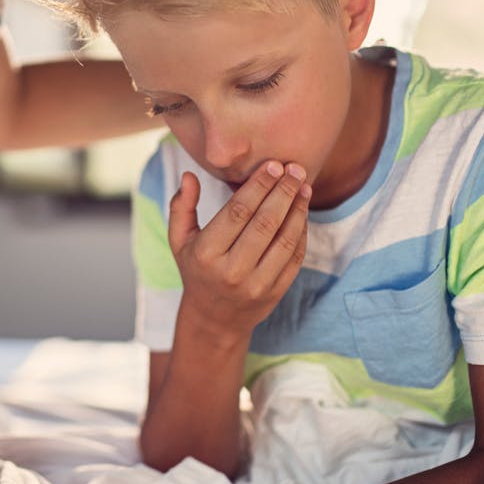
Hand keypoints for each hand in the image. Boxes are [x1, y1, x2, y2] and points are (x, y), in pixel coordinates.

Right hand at [168, 162, 309, 336]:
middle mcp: (231, 270)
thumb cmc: (196, 270)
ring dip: (298, 209)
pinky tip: (302, 211)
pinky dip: (301, 231)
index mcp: (206, 253)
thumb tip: (190, 176)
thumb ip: (181, 207)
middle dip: (283, 191)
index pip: (237, 212)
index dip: (258, 186)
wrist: (214, 319)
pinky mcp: (275, 292)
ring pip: (284, 239)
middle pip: (265, 223)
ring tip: (304, 186)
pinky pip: (294, 257)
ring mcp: (256, 284)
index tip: (274, 165)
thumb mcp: (180, 241)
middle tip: (296, 168)